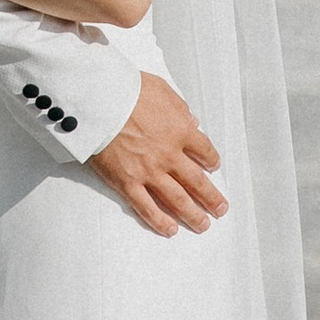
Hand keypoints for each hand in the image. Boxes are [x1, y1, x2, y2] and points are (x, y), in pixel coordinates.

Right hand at [87, 74, 226, 236]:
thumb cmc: (126, 90)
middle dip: (211, 197)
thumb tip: (191, 120)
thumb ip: (179, 108)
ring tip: (203, 225)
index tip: (214, 166)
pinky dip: (160, 221)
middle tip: (221, 208)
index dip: (212, 160)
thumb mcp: (162, 89)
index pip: (204, 151)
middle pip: (197, 181)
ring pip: (177, 199)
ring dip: (193, 214)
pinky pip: (146, 207)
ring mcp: (149, 172)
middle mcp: (169, 155)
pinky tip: (170, 229)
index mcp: (180, 131)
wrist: (99, 100)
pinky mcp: (127, 182)